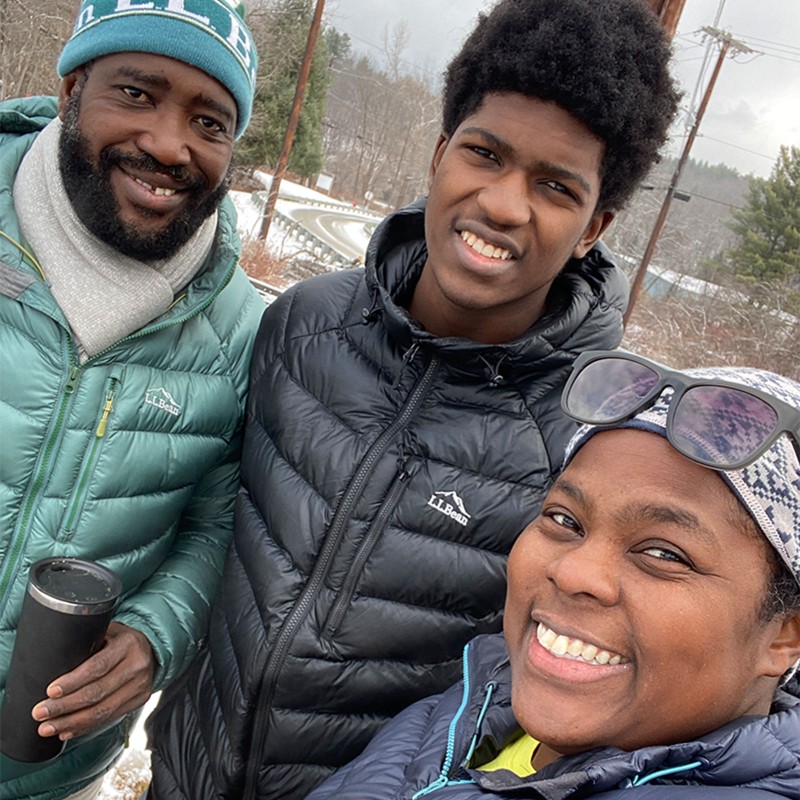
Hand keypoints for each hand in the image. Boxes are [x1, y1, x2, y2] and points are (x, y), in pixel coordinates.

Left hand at [31, 622, 155, 740]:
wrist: (152, 647)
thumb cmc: (120, 639)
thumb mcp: (107, 631)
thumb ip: (87, 642)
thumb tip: (52, 660)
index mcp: (128, 644)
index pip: (98, 666)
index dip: (73, 681)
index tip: (50, 691)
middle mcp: (137, 666)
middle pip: (97, 692)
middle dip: (65, 706)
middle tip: (40, 713)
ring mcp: (140, 685)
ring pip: (102, 711)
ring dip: (71, 722)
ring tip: (48, 727)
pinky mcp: (139, 700)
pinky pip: (109, 718)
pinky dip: (85, 727)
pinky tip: (67, 731)